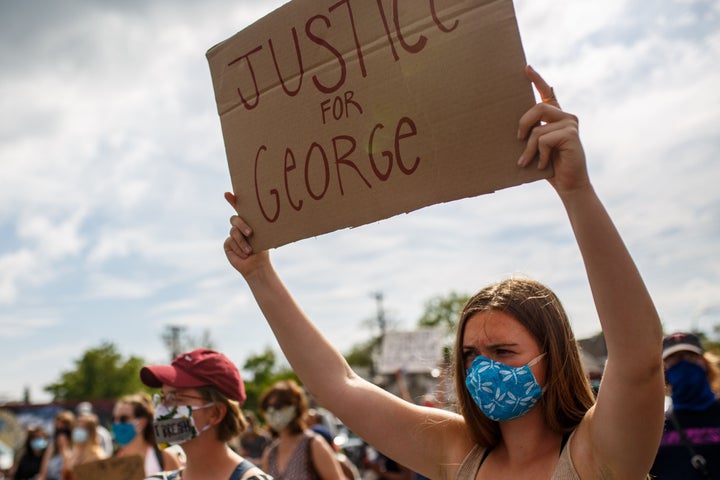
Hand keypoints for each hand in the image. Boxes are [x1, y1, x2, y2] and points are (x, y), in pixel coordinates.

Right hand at [223, 192, 269, 276]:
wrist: (258, 265)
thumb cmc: (263, 249)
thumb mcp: (264, 235)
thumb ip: (262, 226)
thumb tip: (275, 215)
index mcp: (248, 221)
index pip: (239, 208)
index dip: (232, 200)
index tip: (227, 193)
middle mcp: (238, 227)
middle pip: (235, 219)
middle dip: (242, 225)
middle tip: (250, 233)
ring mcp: (232, 235)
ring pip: (233, 232)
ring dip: (243, 242)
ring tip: (250, 251)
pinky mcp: (227, 244)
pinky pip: (231, 242)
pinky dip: (239, 249)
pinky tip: (245, 254)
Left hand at [517, 65, 589, 195]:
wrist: (569, 184)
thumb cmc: (549, 167)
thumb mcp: (536, 147)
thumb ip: (531, 133)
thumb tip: (514, 127)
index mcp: (557, 117)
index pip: (547, 94)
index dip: (537, 80)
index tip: (526, 68)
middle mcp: (566, 117)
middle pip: (537, 108)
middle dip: (523, 125)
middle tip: (518, 140)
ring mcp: (570, 124)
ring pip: (537, 128)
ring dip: (528, 148)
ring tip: (526, 161)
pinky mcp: (571, 134)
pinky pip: (543, 139)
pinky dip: (538, 154)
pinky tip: (542, 164)